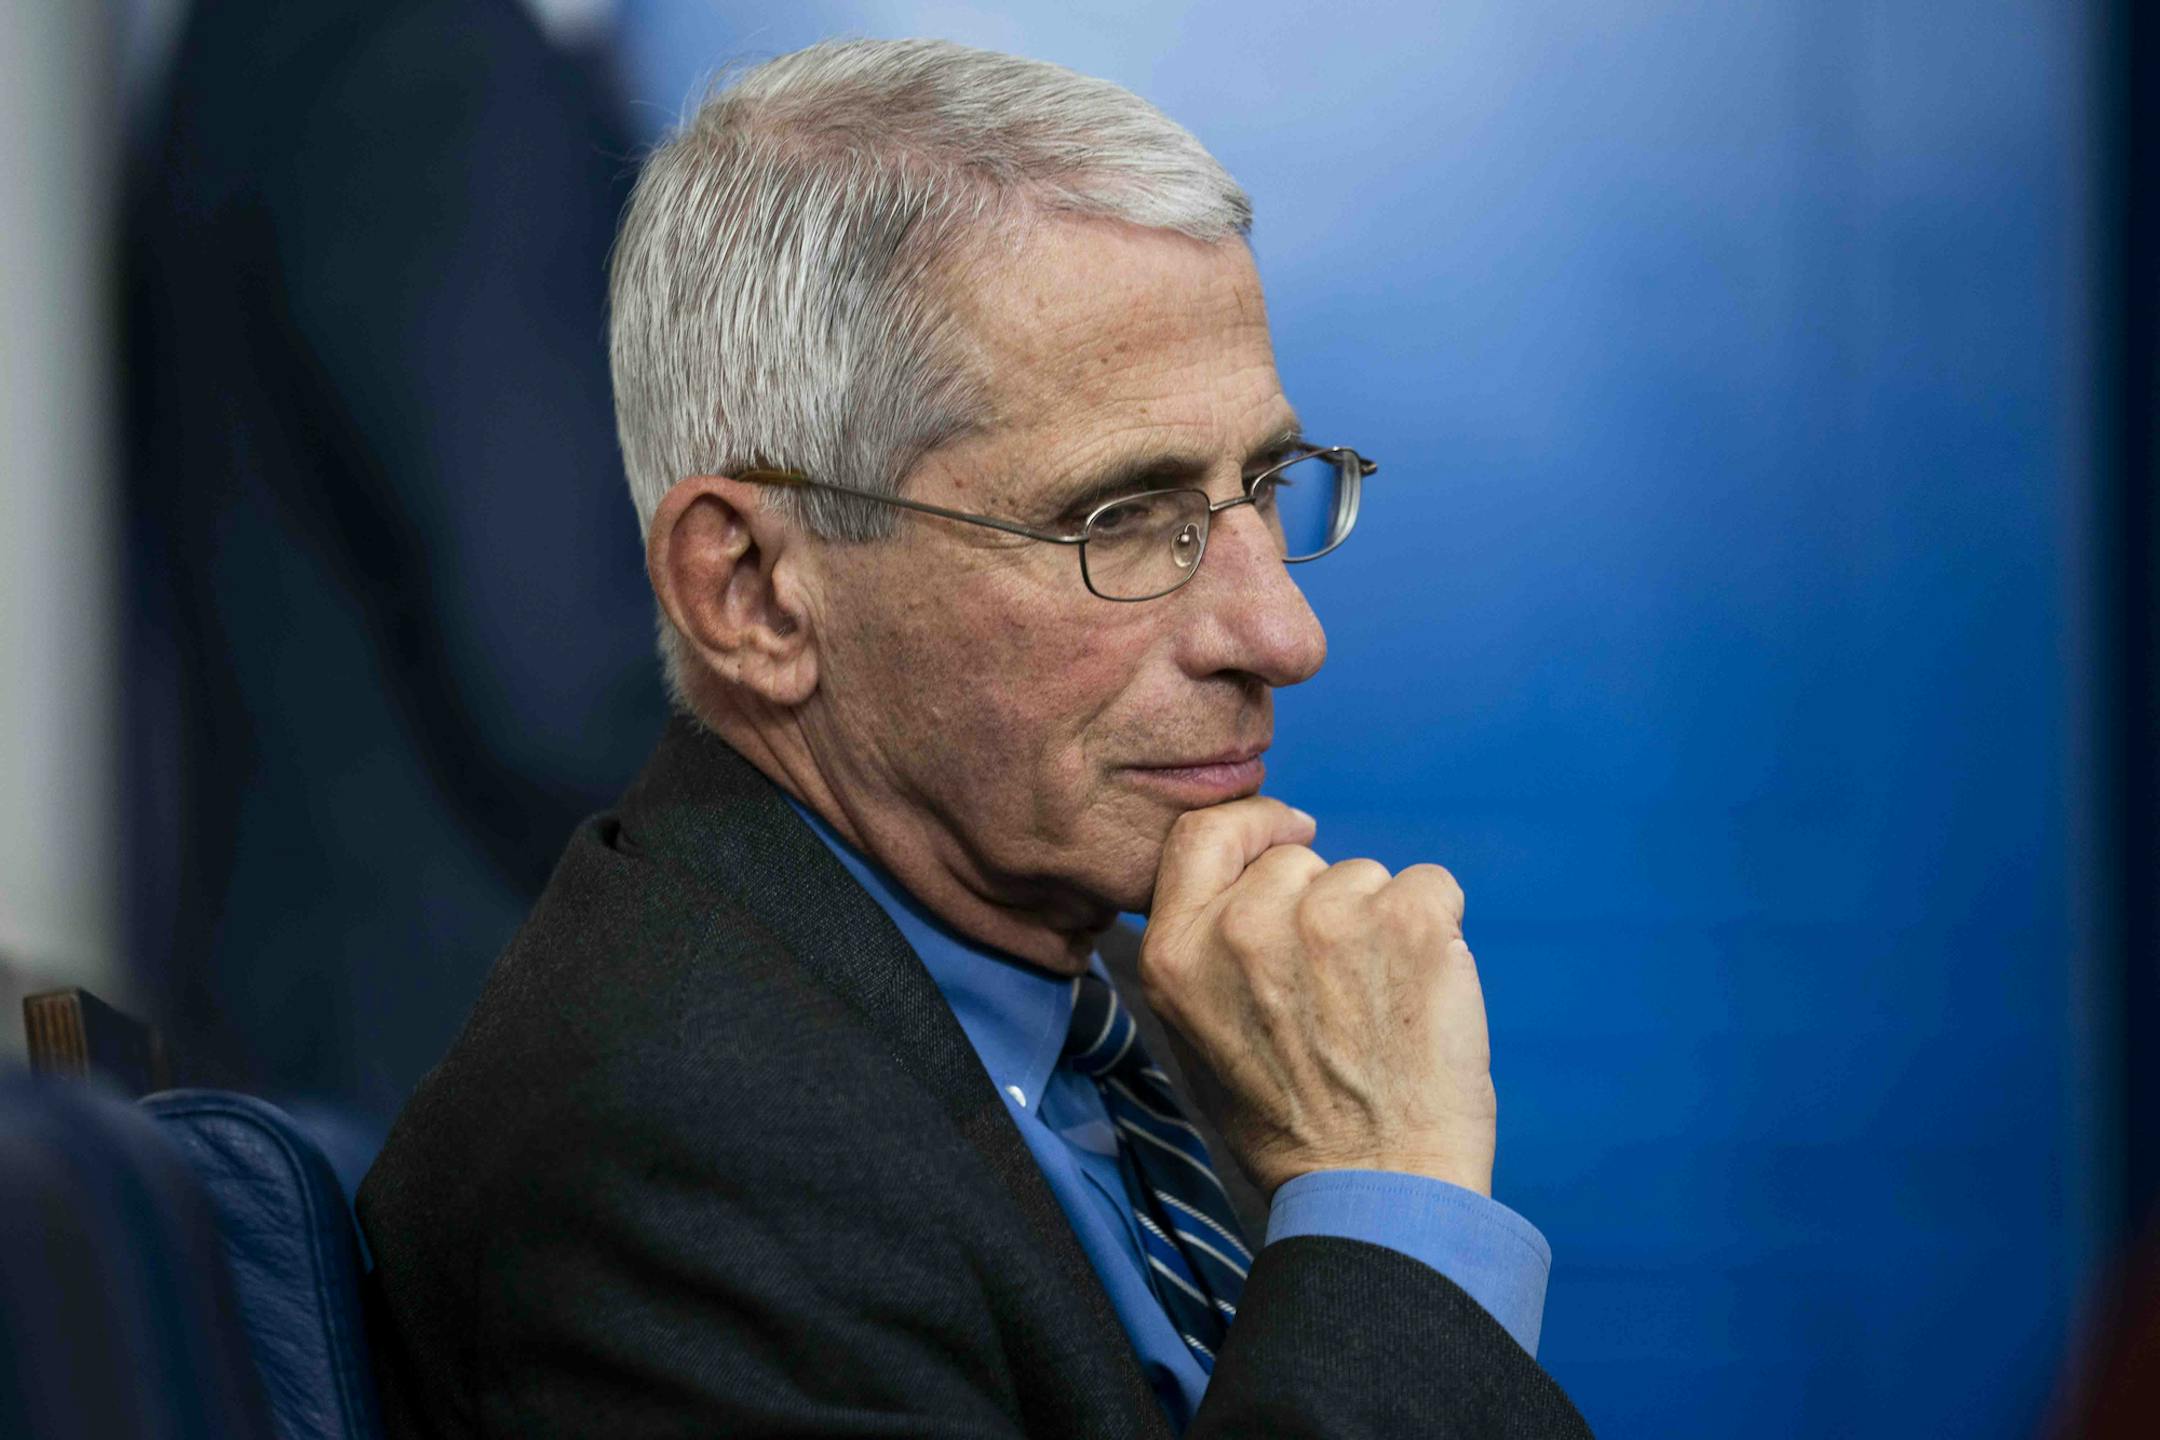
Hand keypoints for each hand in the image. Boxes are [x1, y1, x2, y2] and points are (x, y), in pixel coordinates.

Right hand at [1139, 797, 1497, 1197]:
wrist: (1379, 1191)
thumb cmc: (1294, 1129)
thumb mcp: (1198, 1038)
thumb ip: (1207, 951)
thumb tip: (1248, 886)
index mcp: (1177, 953)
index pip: (1203, 834)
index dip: (1253, 825)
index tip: (1290, 833)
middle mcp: (1242, 927)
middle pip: (1297, 861)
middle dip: (1324, 906)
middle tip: (1339, 993)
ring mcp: (1327, 918)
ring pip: (1366, 876)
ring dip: (1381, 925)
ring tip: (1379, 1011)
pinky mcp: (1409, 921)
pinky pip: (1431, 885)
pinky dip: (1439, 929)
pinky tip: (1423, 994)